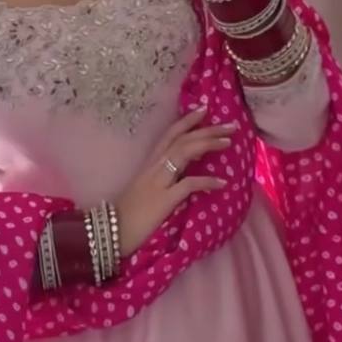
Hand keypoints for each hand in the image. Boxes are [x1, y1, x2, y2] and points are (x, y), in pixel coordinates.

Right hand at [115, 106, 235, 257]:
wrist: (111, 232)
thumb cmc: (127, 214)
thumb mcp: (146, 190)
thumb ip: (162, 179)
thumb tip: (182, 175)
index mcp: (150, 164)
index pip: (170, 135)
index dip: (187, 121)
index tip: (204, 109)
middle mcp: (154, 167)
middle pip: (183, 140)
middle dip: (207, 129)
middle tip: (231, 124)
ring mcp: (159, 182)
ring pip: (184, 152)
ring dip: (208, 144)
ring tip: (229, 142)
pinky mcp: (163, 199)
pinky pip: (189, 184)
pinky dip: (207, 181)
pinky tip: (222, 182)